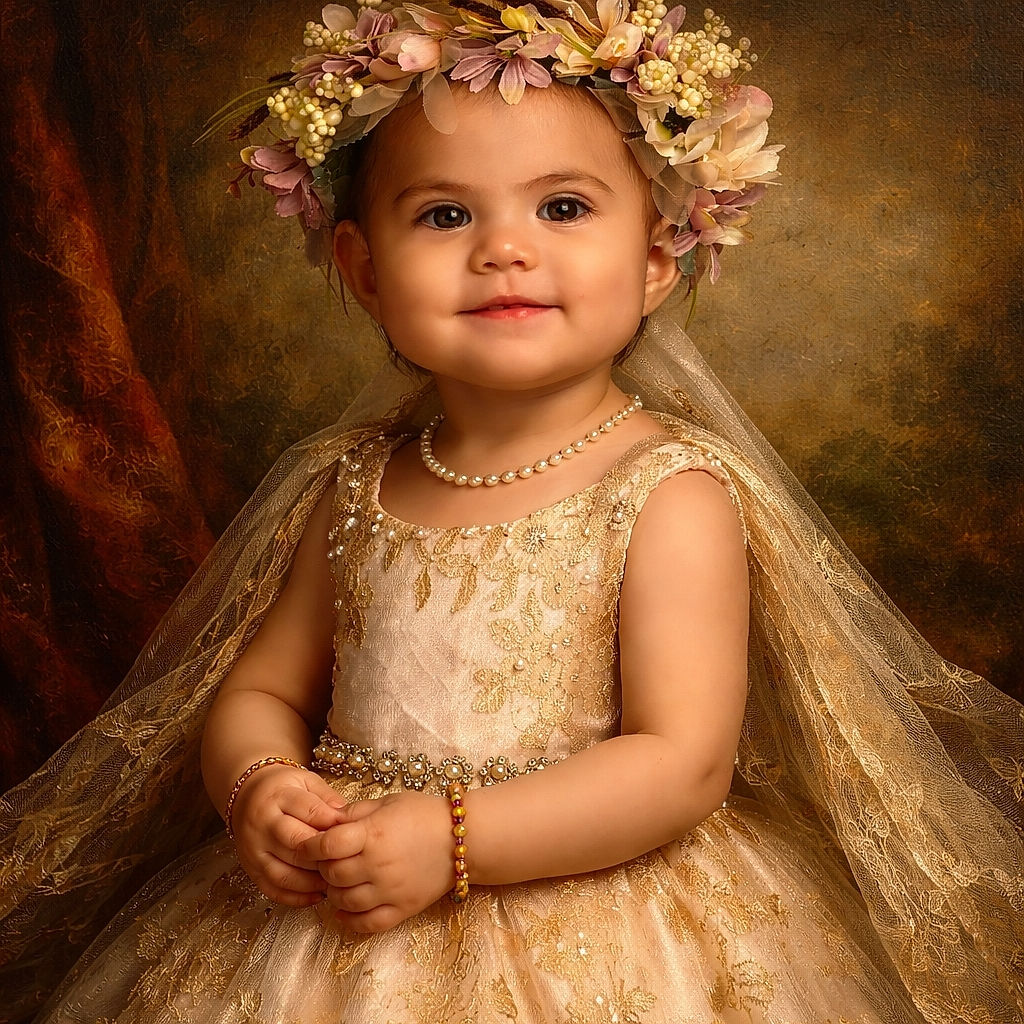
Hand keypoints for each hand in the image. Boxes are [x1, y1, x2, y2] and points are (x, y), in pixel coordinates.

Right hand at [230, 764, 347, 906]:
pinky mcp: (251, 870)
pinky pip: (273, 890)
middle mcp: (262, 825)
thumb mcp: (305, 781)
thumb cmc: (282, 788)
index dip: (332, 823)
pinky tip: (317, 895)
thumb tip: (346, 818)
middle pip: (296, 845)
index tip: (352, 831)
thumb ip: (326, 797)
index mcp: (277, 797)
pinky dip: (296, 897)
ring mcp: (254, 851)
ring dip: (313, 882)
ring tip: (336, 881)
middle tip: (347, 861)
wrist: (246, 796)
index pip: (308, 811)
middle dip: (324, 855)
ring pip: (284, 873)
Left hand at [298, 791, 453, 932]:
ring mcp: (390, 891)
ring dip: (334, 892)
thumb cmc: (425, 813)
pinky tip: (345, 909)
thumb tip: (327, 822)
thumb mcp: (388, 802)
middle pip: (332, 874)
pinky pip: (366, 924)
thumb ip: (355, 812)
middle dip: (322, 867)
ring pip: (344, 902)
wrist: (464, 837)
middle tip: (325, 861)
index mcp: (373, 834)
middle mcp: (378, 865)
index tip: (305, 844)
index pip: (327, 845)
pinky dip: (350, 920)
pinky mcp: (402, 910)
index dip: (310, 845)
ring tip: (339, 881)